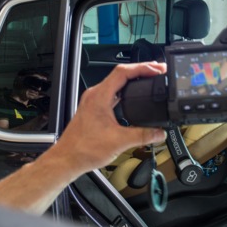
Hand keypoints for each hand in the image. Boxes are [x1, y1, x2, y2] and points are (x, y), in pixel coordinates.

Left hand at [53, 63, 167, 173]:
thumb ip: (142, 135)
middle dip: (141, 71)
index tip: (157, 69)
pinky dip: (125, 92)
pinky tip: (133, 98)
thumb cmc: (83, 148)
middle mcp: (95, 95)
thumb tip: (159, 132)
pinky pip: (112, 93)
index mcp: (99, 96)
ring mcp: (93, 101)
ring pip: (116, 83)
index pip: (123, 72)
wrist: (67, 159)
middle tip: (158, 71)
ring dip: (133, 81)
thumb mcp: (119, 141)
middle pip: (121, 74)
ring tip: (149, 80)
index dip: (142, 67)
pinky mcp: (94, 109)